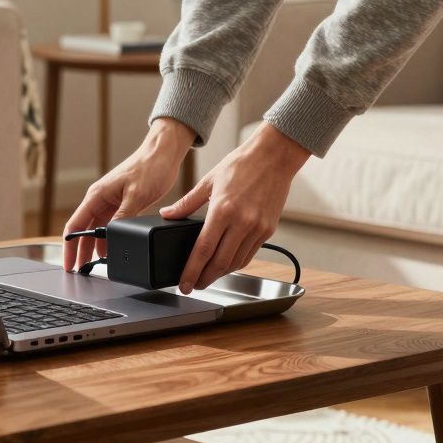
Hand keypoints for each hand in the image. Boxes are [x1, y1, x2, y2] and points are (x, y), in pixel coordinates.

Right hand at [62, 118, 195, 271]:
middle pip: (83, 231)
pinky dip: (107, 240)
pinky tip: (110, 252)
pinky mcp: (122, 204)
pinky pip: (109, 226)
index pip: (75, 225)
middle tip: (79, 272)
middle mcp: (100, 199)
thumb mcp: (137, 196)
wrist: (163, 153)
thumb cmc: (149, 167)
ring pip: (96, 230)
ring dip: (93, 248)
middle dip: (79, 252)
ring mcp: (110, 202)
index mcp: (97, 195)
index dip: (69, 247)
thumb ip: (122, 217)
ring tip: (93, 267)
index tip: (69, 264)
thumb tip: (111, 237)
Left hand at [159, 122, 309, 292]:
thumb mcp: (208, 181)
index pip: (203, 250)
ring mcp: (257, 228)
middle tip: (193, 286)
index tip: (184, 284)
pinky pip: (250, 254)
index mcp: (222, 210)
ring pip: (236, 262)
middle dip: (204, 279)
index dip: (191, 271)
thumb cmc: (241, 165)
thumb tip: (168, 214)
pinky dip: (236, 263)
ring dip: (220, 274)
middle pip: (219, 262)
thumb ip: (187, 203)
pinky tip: (226, 264)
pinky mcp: (268, 230)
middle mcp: (241, 223)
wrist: (274, 157)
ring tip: (207, 277)